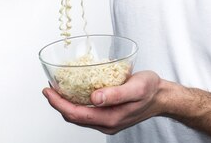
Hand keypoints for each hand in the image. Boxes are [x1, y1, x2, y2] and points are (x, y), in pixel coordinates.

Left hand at [43, 71, 164, 134]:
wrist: (162, 97)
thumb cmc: (151, 89)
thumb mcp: (136, 87)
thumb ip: (116, 94)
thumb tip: (94, 98)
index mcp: (111, 118)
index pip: (76, 115)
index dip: (58, 103)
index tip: (48, 90)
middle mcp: (107, 123)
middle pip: (74, 117)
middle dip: (58, 103)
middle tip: (49, 87)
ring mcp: (108, 121)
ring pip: (79, 116)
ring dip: (66, 104)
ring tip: (58, 88)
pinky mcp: (109, 116)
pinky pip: (87, 113)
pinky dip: (77, 103)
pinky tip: (75, 91)